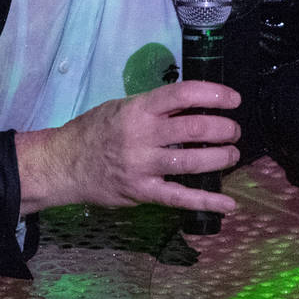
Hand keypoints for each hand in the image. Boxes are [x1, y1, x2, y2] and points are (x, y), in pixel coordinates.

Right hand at [15, 80, 240, 215]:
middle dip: (223, 128)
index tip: (233, 99)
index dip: (213, 94)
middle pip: (194, 128)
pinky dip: (207, 201)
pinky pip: (180, 197)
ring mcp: (143, 166)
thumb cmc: (95, 130)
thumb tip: (193, 106)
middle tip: (233, 131)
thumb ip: (154, 108)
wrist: (65, 164)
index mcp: (138, 108)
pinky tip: (228, 203)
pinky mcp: (143, 192)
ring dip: (220, 158)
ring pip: (192, 161)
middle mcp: (142, 135)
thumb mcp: (122, 107)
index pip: (182, 94)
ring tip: (232, 154)